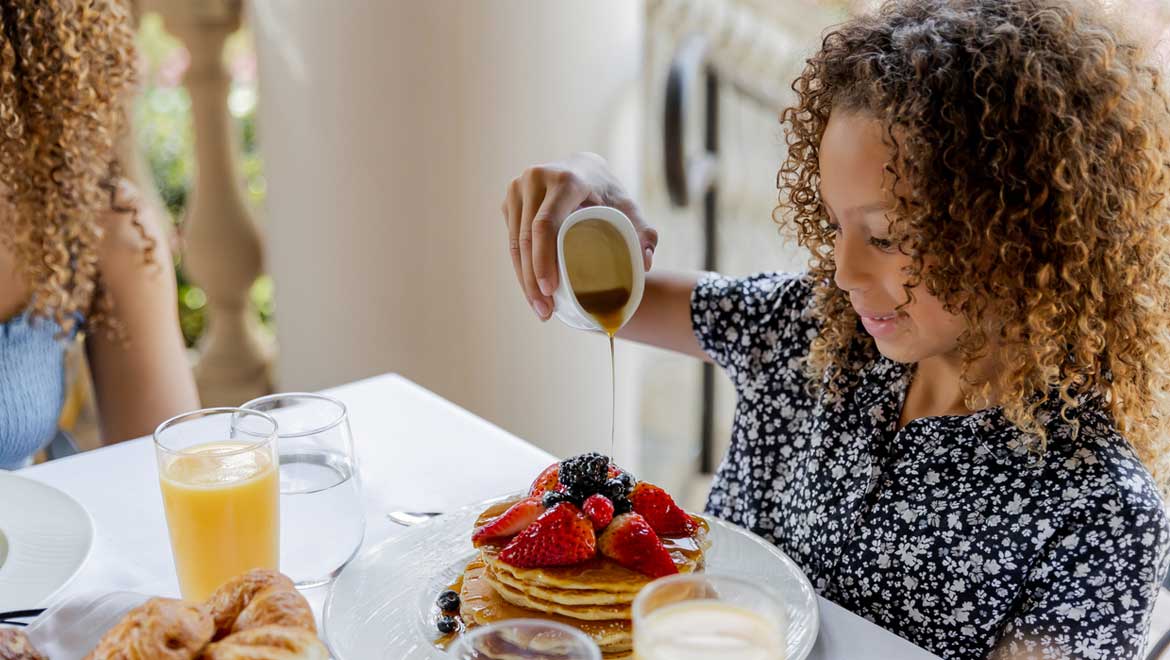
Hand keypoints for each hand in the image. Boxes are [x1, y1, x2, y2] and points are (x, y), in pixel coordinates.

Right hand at [502, 152, 657, 319]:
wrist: (584, 168)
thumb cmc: (609, 194)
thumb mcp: (630, 210)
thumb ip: (645, 234)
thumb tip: (646, 264)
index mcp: (565, 179)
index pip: (545, 224)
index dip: (543, 260)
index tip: (550, 291)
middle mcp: (536, 179)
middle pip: (526, 238)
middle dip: (532, 280)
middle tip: (545, 312)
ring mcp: (518, 188)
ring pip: (514, 242)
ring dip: (523, 279)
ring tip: (539, 309)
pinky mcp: (510, 200)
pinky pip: (511, 239)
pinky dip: (520, 267)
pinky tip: (531, 291)